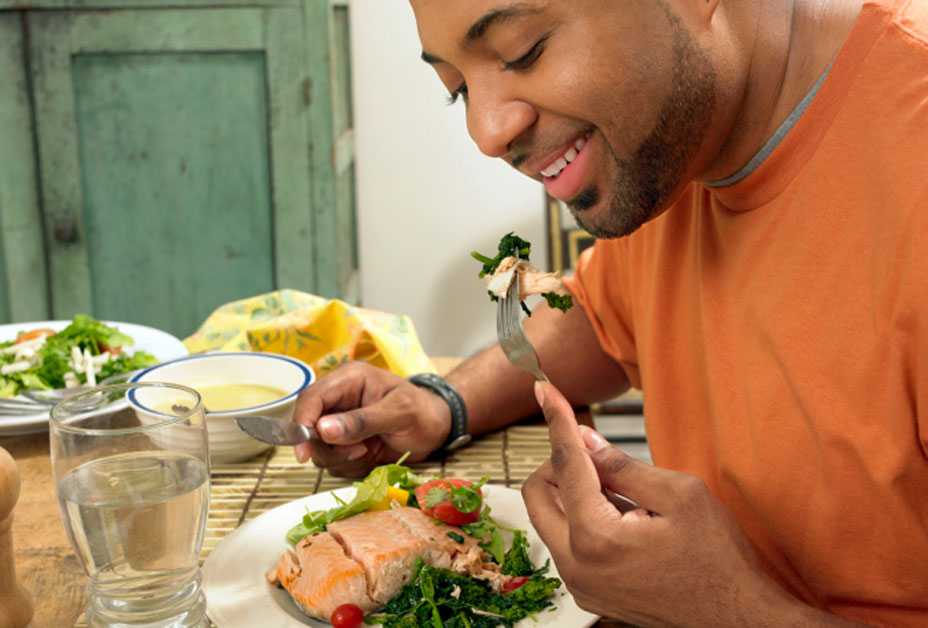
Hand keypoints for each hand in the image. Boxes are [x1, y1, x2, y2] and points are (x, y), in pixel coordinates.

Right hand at [292, 362, 450, 476]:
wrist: (437, 427)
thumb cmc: (422, 411)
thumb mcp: (398, 413)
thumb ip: (361, 421)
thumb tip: (322, 429)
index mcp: (348, 380)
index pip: (310, 399)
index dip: (301, 424)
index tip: (304, 451)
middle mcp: (338, 401)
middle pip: (308, 428)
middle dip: (328, 447)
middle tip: (358, 451)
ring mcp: (339, 424)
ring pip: (319, 450)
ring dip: (341, 458)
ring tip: (368, 450)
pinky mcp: (344, 444)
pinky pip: (333, 463)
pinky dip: (350, 466)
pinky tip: (370, 455)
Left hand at [522, 381, 806, 626]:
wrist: (739, 621)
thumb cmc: (719, 561)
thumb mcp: (680, 495)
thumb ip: (623, 465)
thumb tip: (583, 440)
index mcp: (595, 538)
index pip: (564, 463)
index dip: (556, 420)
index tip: (544, 390)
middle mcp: (576, 566)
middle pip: (537, 493)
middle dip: (558, 462)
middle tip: (594, 451)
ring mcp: (580, 584)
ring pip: (551, 518)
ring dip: (574, 492)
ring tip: (626, 492)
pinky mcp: (590, 592)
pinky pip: (569, 542)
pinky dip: (584, 518)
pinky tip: (626, 516)